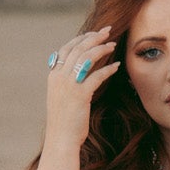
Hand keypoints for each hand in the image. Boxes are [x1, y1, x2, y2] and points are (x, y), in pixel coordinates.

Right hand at [45, 26, 118, 150]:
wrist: (61, 138)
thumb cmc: (64, 120)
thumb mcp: (61, 96)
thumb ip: (66, 81)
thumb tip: (78, 71)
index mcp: (53, 75)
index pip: (66, 48)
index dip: (81, 39)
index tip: (93, 33)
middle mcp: (59, 77)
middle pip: (77, 48)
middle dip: (93, 37)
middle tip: (107, 30)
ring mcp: (68, 85)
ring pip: (86, 58)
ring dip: (101, 48)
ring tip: (113, 44)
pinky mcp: (80, 95)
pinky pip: (96, 76)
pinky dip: (108, 69)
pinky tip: (116, 65)